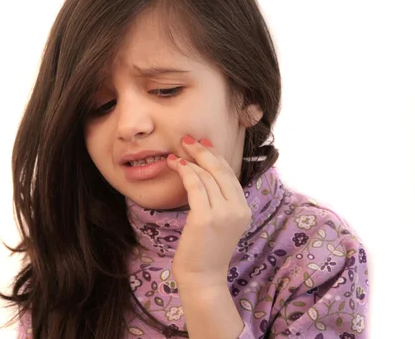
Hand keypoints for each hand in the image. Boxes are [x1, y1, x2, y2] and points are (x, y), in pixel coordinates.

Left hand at [166, 135, 250, 290]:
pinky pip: (195, 186)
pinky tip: (175, 165)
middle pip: (221, 170)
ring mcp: (223, 214)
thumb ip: (219, 200)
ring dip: (189, 161)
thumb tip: (205, 172)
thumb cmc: (205, 250)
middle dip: (203, 151)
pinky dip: (184, 172)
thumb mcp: (220, 222)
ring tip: (176, 154)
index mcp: (244, 209)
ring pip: (206, 176)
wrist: (202, 278)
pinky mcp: (205, 218)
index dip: (215, 155)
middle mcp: (238, 209)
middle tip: (187, 140)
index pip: (230, 174)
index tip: (203, 143)